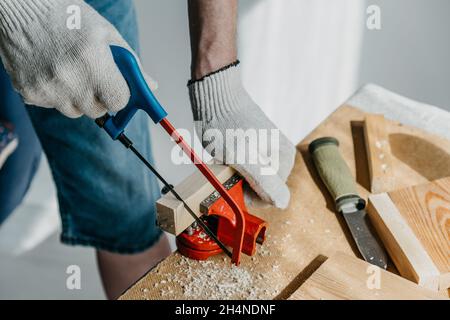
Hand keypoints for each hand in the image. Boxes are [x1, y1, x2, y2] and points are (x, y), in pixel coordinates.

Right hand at [0, 0, 155, 117]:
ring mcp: (47, 87)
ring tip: (71, 72)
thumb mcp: (107, 34)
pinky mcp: (29, 92)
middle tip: (94, 78)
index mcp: (93, 61)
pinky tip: (52, 72)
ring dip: (78, 99)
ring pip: (75, 112)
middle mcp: (69, 78)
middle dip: (100, 99)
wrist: (23, 9)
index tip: (119, 91)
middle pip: (97, 111)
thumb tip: (151, 86)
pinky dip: (56, 94)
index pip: (118, 102)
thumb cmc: (69, 18)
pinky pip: (52, 106)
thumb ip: (132, 64)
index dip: (121, 97)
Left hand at [189, 63, 295, 208]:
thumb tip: (283, 204)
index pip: (269, 197)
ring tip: (226, 156)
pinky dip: (234, 162)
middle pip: (261, 187)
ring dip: (236, 172)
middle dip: (241, 182)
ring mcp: (269, 148)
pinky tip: (226, 151)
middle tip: (227, 165)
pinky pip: (246, 164)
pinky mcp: (257, 143)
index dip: (247, 195)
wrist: (217, 95)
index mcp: (284, 160)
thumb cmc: (227, 125)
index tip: (232, 180)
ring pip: (252, 176)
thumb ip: (264, 182)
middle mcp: (281, 155)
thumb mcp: (244, 158)